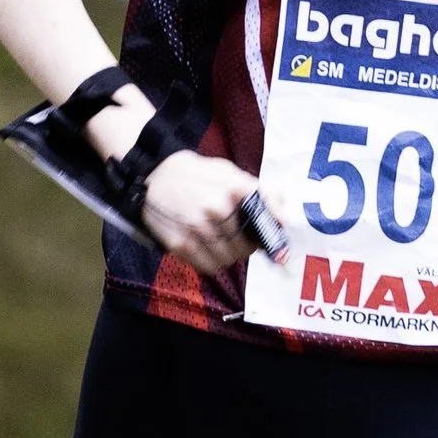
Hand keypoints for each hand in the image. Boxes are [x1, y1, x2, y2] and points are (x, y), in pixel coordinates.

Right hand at [135, 148, 282, 274]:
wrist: (152, 175)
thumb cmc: (196, 174)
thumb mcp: (228, 171)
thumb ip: (258, 190)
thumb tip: (284, 214)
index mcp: (232, 188)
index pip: (265, 217)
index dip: (272, 234)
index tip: (277, 243)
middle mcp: (216, 208)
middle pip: (247, 246)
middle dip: (247, 246)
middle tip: (240, 238)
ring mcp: (197, 228)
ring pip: (229, 259)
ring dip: (229, 255)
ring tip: (221, 242)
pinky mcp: (181, 244)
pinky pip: (209, 267)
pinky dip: (212, 262)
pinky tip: (206, 248)